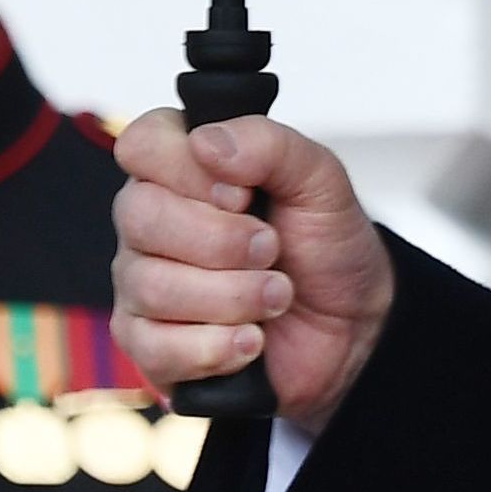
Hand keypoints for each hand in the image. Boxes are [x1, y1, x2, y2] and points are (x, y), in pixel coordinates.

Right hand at [109, 109, 390, 430]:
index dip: (188, 171)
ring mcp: (142, 285)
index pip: (141, 145)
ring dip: (233, 296)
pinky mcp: (149, 346)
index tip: (243, 196)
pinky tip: (252, 339)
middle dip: (222, 241)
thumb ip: (269, 144)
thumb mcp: (320, 180)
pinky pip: (154, 348)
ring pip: (152, 287)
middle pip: (139, 217)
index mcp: (180, 168)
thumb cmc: (325, 245)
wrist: (351, 324)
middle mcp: (149, 223)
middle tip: (272, 249)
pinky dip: (217, 347)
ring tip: (276, 296)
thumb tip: (205, 142)